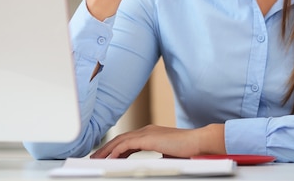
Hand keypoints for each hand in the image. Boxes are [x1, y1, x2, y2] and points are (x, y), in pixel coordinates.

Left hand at [90, 124, 225, 158]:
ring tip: (97, 159)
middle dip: (106, 149)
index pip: (127, 140)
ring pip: (121, 140)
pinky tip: (110, 158)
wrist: (198, 141)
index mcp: (151, 133)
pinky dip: (117, 151)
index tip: (106, 157)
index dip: (115, 148)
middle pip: (120, 139)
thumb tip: (153, 163)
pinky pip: (127, 144)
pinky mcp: (149, 138)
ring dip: (107, 150)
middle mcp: (147, 130)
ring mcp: (147, 132)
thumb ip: (158, 156)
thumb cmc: (188, 149)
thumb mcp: (168, 154)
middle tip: (95, 158)